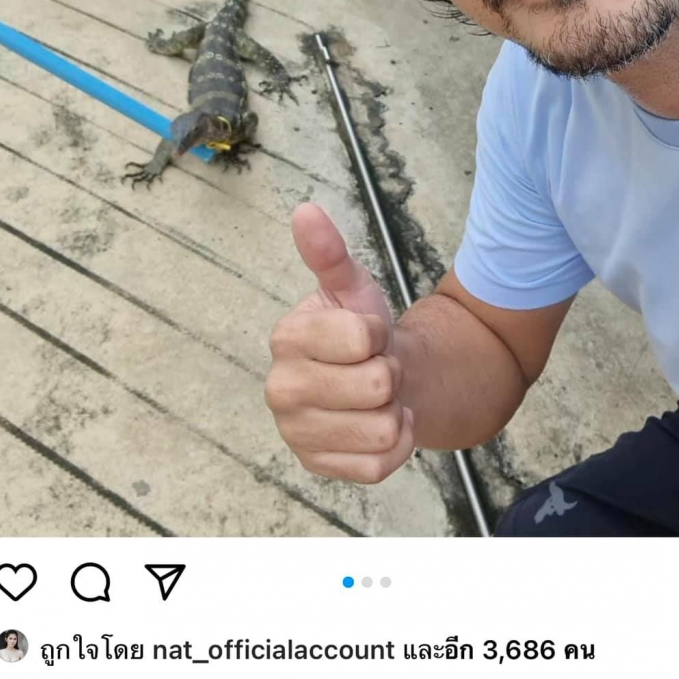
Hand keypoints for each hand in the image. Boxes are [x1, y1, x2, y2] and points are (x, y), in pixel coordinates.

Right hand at [266, 203, 414, 482]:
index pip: (362, 337)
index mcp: (286, 338)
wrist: (374, 380)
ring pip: (381, 429)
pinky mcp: (318, 468)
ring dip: (394, 410)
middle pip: (376, 385)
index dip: (378, 332)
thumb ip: (329, 253)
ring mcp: (296, 434)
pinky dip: (397, 444)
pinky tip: (381, 424)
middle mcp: (281, 389)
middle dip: (389, 373)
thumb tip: (305, 211)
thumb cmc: (361, 332)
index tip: (368, 332)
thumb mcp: (351, 287)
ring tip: (377, 397)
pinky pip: (380, 465)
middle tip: (374, 367)